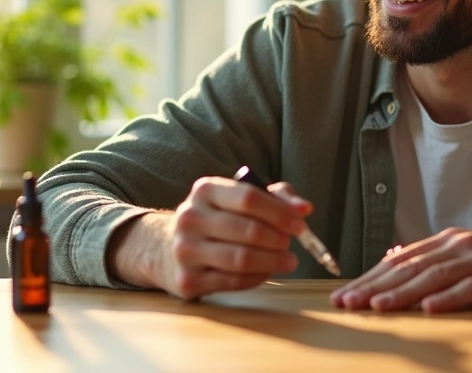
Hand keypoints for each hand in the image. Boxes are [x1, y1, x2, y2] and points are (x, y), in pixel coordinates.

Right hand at [108, 176, 311, 299]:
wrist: (166, 249)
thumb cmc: (216, 220)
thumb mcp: (238, 199)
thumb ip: (276, 198)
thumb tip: (304, 208)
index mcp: (204, 190)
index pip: (249, 197)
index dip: (280, 212)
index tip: (300, 224)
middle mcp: (190, 218)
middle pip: (248, 230)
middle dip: (279, 239)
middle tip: (291, 244)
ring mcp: (185, 251)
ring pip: (242, 259)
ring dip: (273, 261)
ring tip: (288, 260)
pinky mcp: (187, 280)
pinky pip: (233, 281)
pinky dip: (257, 277)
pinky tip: (266, 271)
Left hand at [330, 216, 471, 312]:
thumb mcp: (467, 250)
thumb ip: (432, 256)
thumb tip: (392, 255)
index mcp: (446, 242)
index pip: (398, 261)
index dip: (369, 278)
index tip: (343, 294)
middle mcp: (457, 247)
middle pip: (408, 268)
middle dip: (373, 287)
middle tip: (346, 303)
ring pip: (432, 277)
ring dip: (401, 293)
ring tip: (376, 306)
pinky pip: (471, 288)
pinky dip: (449, 298)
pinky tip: (429, 309)